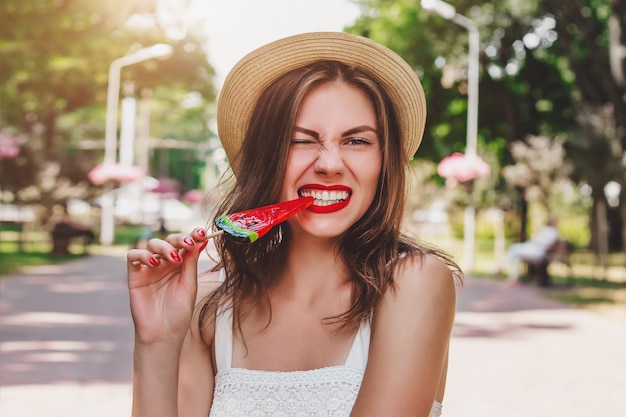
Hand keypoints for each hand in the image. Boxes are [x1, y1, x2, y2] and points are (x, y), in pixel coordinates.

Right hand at [127, 227, 209, 345]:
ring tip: (172, 259)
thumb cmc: (179, 312)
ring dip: (163, 247)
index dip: (193, 236)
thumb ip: (191, 263)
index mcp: (181, 265)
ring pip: (152, 244)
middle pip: (169, 241)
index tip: (202, 233)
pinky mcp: (135, 275)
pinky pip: (133, 256)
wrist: (163, 334)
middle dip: (179, 239)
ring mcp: (149, 268)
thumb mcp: (189, 285)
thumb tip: (200, 241)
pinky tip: (154, 263)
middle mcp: (165, 263)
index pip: (186, 244)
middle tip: (188, 243)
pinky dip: (142, 254)